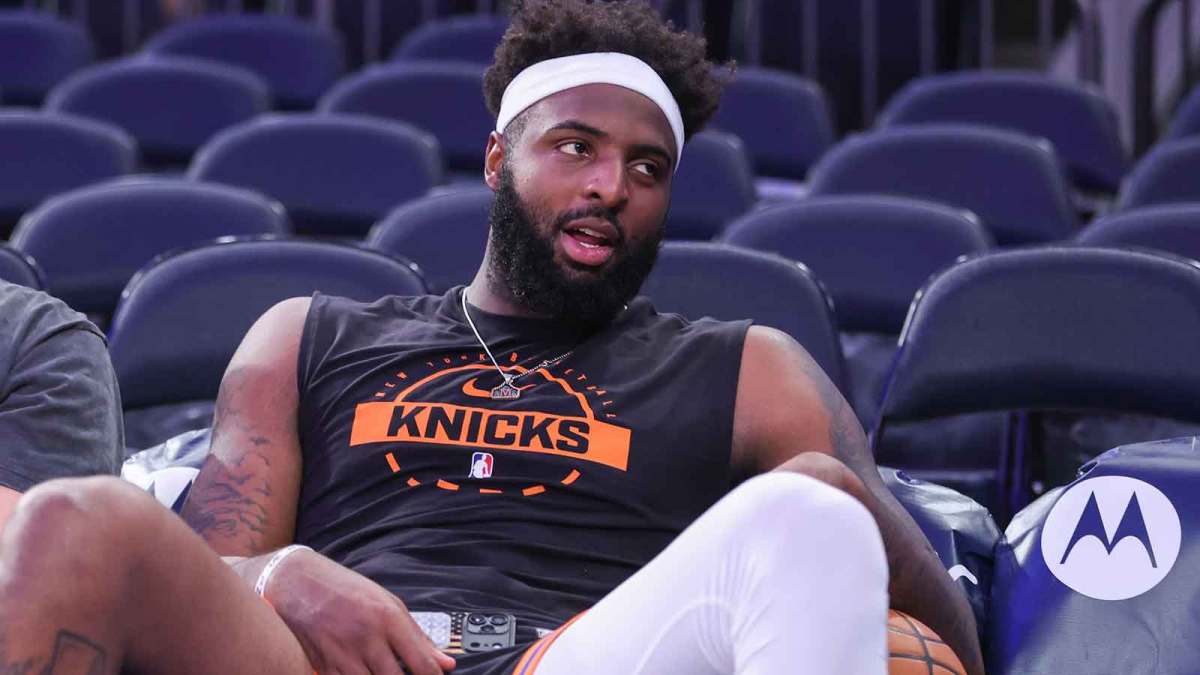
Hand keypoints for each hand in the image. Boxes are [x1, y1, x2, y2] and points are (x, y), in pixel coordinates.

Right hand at [260, 549, 455, 674]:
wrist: (295, 581)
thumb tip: (446, 663)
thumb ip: (418, 636)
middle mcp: (366, 638)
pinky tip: (362, 672)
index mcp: (388, 618)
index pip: (421, 663)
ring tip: (383, 671)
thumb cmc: (345, 589)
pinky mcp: (321, 666)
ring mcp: (342, 654)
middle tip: (406, 673)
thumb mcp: (387, 602)